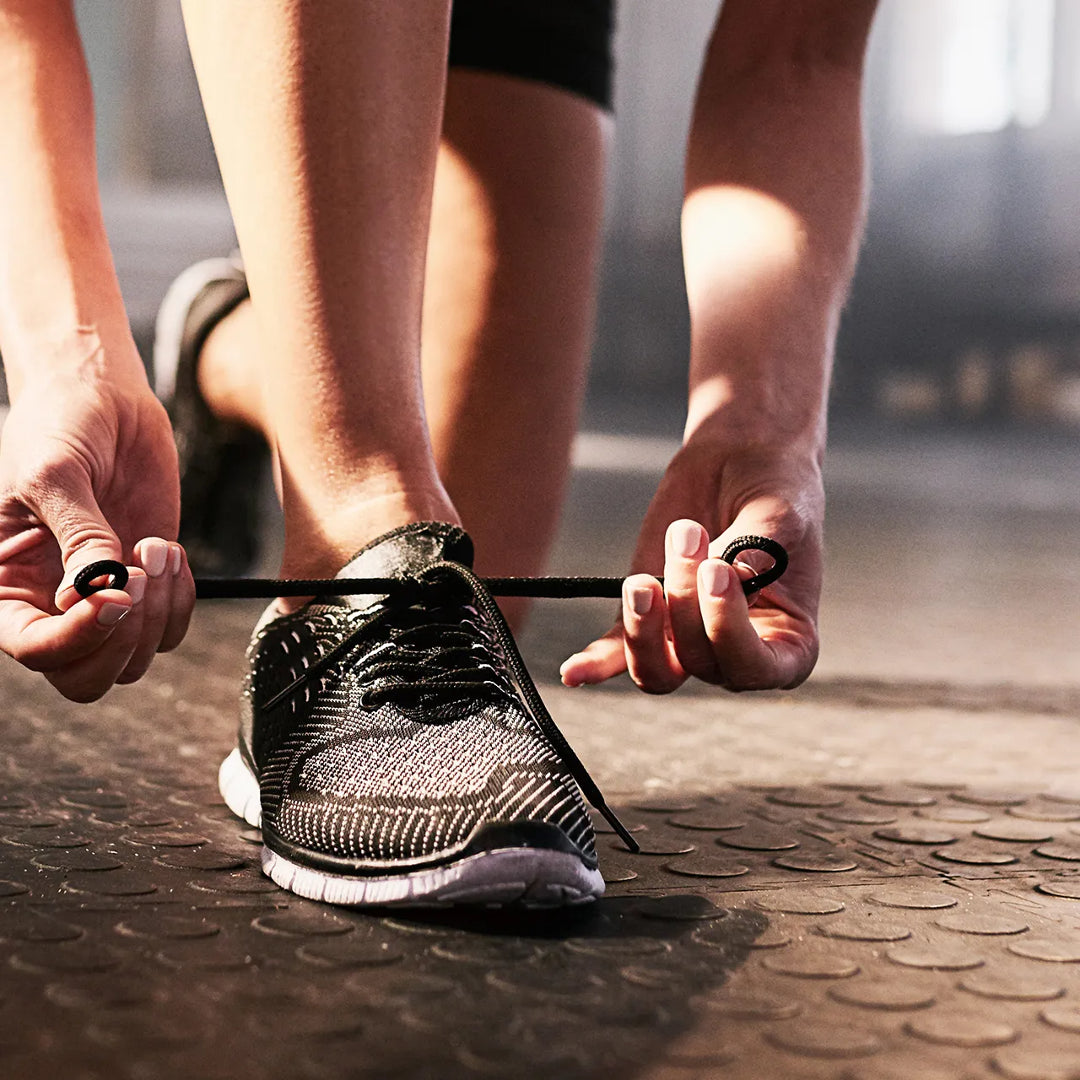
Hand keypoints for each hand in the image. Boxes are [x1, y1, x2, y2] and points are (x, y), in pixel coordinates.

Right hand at [0, 369, 194, 700]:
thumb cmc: (57, 428)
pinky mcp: (146, 583)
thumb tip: (98, 593)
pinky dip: (181, 597)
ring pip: (135, 658)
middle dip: (122, 638)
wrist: (100, 398)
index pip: (36, 650)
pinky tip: (167, 548)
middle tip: (137, 576)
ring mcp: (103, 599)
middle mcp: (50, 606)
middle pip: (86, 678)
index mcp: (4, 588)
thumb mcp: (53, 476)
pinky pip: (171, 626)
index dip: (77, 637)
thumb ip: (79, 536)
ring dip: (157, 611)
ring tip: (151, 546)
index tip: (115, 597)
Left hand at [560, 442, 822, 692]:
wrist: (741, 462)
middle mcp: (737, 652)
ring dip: (643, 628)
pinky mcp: (648, 618)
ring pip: (657, 670)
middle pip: (700, 662)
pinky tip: (575, 671)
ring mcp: (689, 639)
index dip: (730, 631)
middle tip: (689, 536)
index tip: (718, 572)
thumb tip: (727, 579)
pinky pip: (618, 653)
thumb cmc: (777, 491)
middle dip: (686, 601)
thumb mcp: (780, 516)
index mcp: (789, 642)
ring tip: (642, 578)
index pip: (758, 669)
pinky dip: (597, 663)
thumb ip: (756, 553)